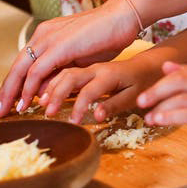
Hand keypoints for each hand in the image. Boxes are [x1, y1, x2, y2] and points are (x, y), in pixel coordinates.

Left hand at [0, 0, 141, 117]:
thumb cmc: (106, 36)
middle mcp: (43, 35)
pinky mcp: (59, 46)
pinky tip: (26, 102)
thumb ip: (61, 72)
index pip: (23, 64)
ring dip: (11, 93)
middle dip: (4, 92)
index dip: (12, 85)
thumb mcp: (79, 59)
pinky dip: (29, 88)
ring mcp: (50, 39)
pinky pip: (37, 71)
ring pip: (21, 70)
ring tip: (5, 111)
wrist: (122, 17)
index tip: (5, 102)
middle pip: (16, 67)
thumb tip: (45, 91)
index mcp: (47, 35)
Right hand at [39, 57, 158, 123]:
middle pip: (70, 77)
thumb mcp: (133, 96)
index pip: (89, 90)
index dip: (79, 106)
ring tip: (41, 103)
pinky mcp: (85, 69)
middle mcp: (96, 69)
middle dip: (57, 94)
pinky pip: (66, 72)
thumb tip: (96, 117)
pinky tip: (45, 93)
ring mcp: (89, 68)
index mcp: (109, 75)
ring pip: (65, 72)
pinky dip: (53, 81)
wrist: (145, 65)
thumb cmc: (141, 82)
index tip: (73, 122)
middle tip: (47, 112)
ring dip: (51, 87)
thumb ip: (114, 105)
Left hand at [137, 62, 186, 153]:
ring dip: (161, 108)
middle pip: (179, 81)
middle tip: (141, 102)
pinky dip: (171, 116)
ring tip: (148, 117)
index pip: (181, 73)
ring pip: (182, 98)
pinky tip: (160, 121)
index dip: (160, 82)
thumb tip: (166, 67)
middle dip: (156, 91)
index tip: (144, 94)